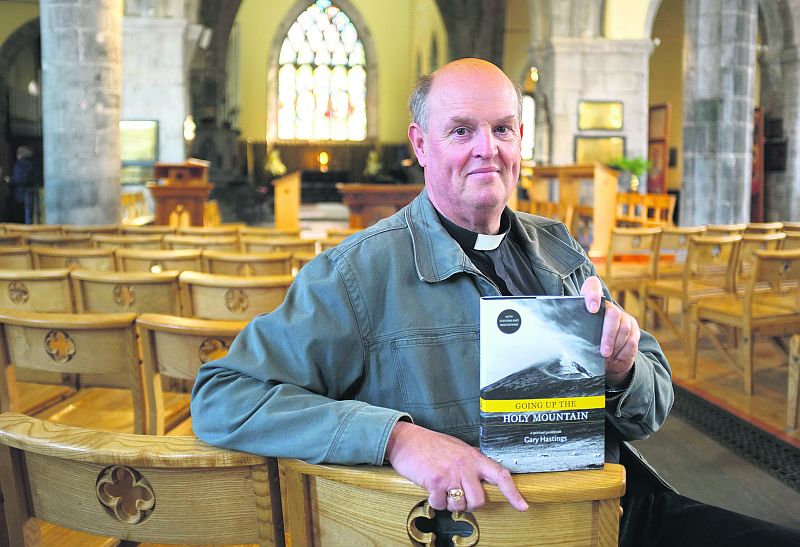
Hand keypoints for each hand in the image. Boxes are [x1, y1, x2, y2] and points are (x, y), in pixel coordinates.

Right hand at [385, 421, 527, 512]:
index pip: (500, 475)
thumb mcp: (457, 449)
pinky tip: (431, 489)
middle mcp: (465, 465)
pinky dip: (435, 502)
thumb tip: (481, 478)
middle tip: (459, 497)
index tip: (523, 506)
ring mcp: (451, 474)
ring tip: (442, 490)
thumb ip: (470, 463)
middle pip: (479, 499)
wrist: (406, 440)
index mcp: (473, 457)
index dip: (514, 492)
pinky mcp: (436, 482)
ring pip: (460, 505)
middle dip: (470, 505)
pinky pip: (441, 504)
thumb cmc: (430, 444)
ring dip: (450, 504)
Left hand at [580, 276, 638, 385]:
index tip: (592, 309)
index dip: (593, 294)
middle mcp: (607, 306)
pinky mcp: (633, 327)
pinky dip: (624, 351)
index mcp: (588, 302)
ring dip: (616, 345)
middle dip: (608, 335)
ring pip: (624, 328)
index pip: (592, 286)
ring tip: (607, 357)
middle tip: (603, 352)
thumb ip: (573, 332)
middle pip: (613, 313)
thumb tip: (564, 338)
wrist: (603, 356)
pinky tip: (616, 358)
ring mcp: (622, 316)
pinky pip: (632, 339)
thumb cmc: (583, 344)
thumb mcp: (575, 337)